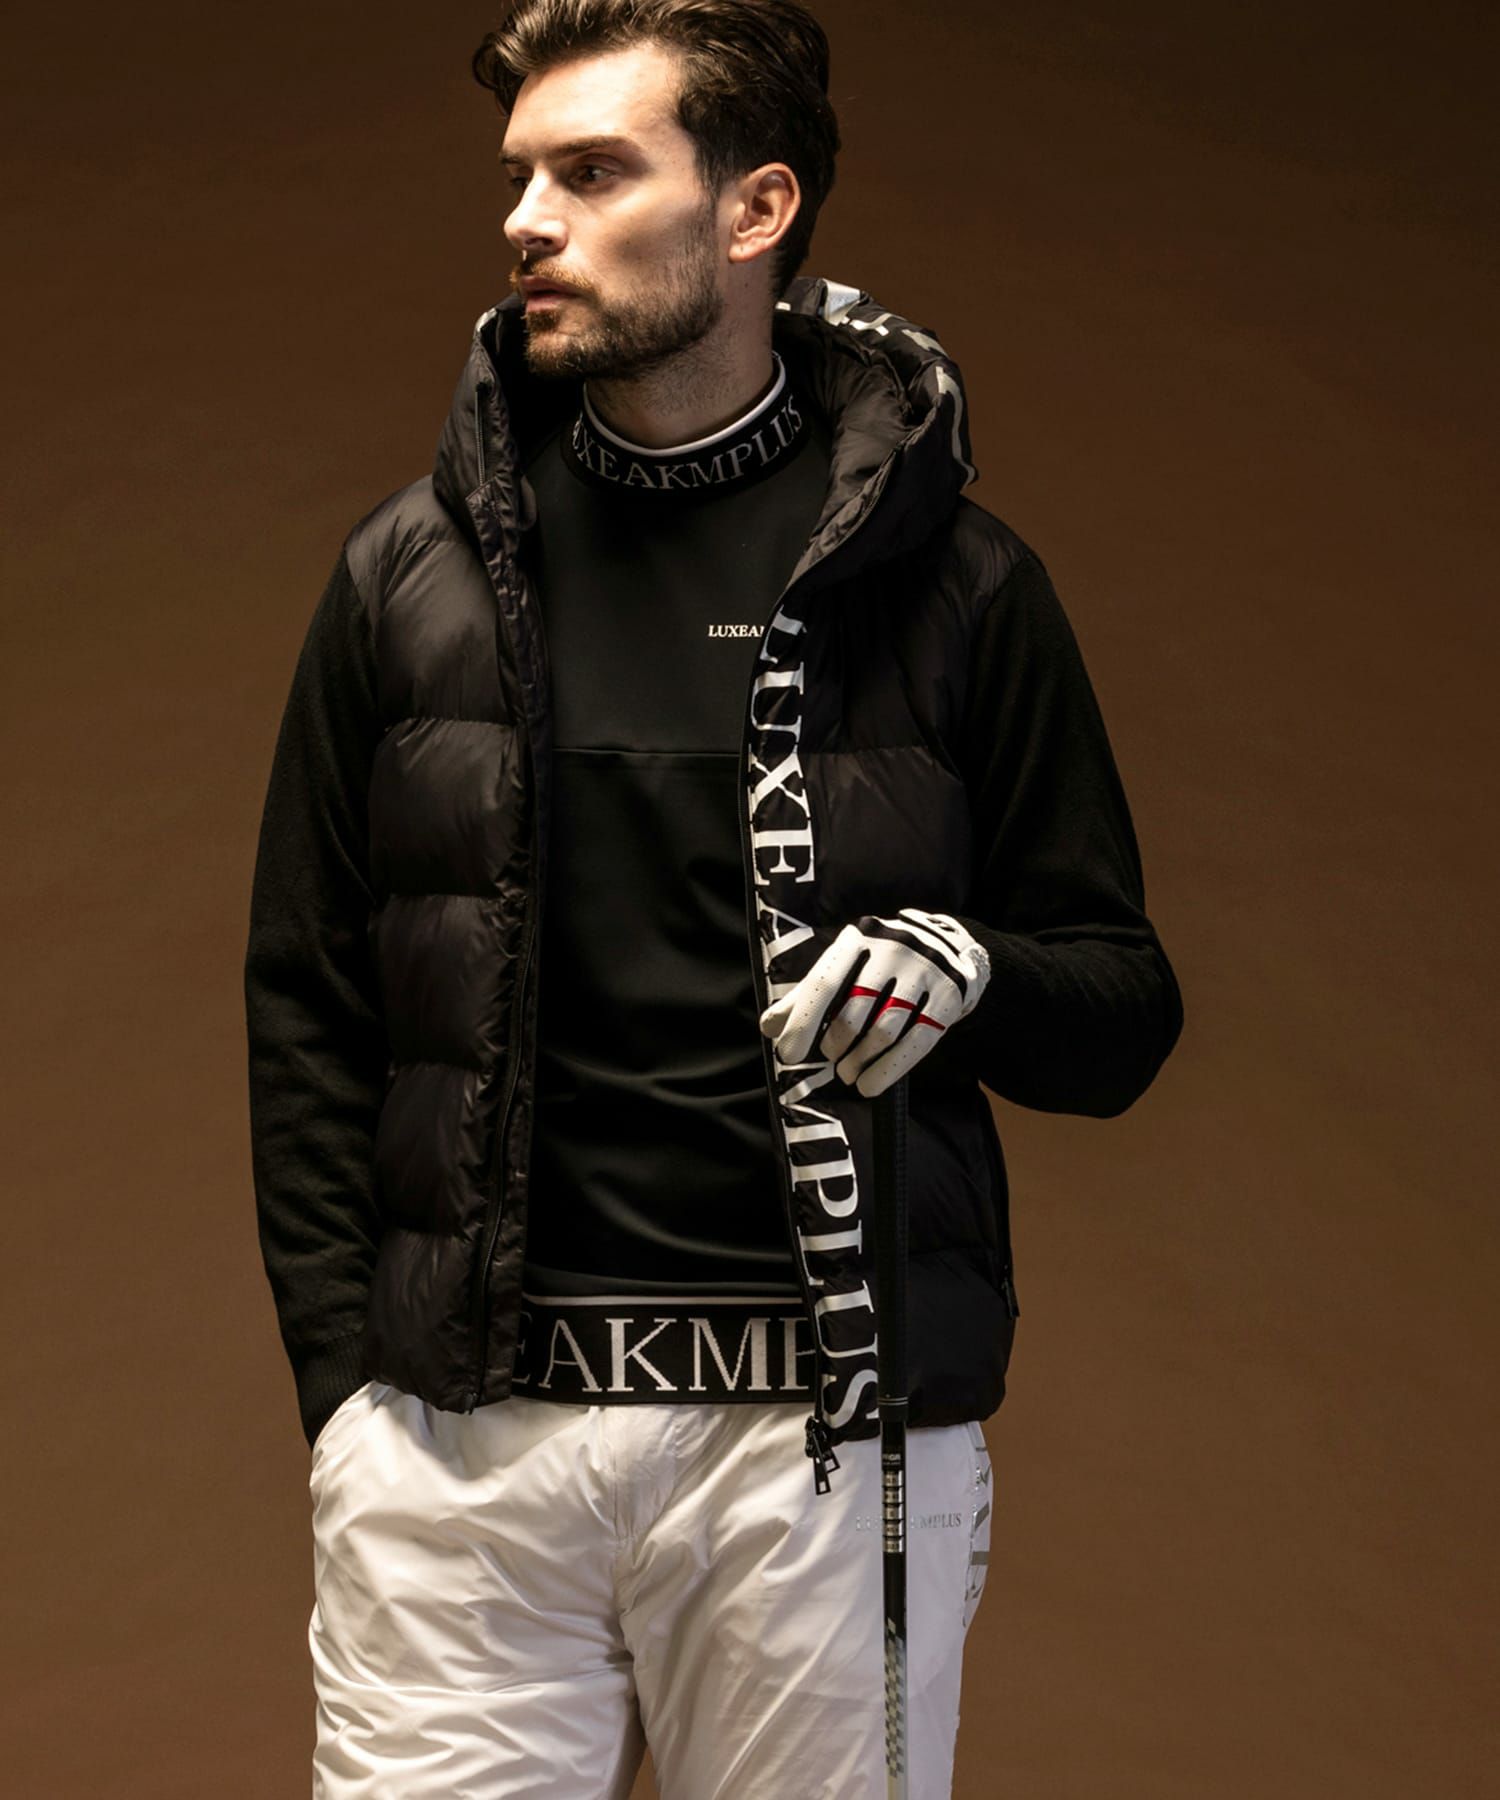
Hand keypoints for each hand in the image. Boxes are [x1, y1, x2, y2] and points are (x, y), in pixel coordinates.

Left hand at [758, 909, 990, 1097]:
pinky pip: (916, 1042)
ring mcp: (923, 974)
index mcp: (857, 941)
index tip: (788, 1056)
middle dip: (835, 1044)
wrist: (947, 946)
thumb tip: (769, 1027)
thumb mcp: (843, 968)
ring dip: (860, 1061)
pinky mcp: (946, 998)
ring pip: (885, 1031)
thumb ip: (805, 996)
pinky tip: (870, 1086)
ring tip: (848, 1075)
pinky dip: (889, 1070)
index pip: (823, 984)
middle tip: (829, 1060)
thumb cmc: (878, 963)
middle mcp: (891, 951)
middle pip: (855, 1012)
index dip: (802, 1023)